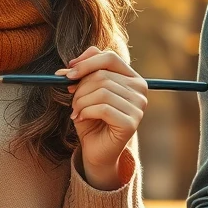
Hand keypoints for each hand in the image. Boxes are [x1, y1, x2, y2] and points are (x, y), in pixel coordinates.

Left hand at [60, 46, 147, 190]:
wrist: (96, 149)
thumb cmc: (92, 119)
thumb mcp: (86, 93)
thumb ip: (82, 75)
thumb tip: (68, 67)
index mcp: (132, 78)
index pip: (110, 58)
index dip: (86, 62)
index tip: (69, 73)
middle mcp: (140, 90)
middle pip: (102, 76)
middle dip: (80, 87)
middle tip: (72, 100)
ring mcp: (138, 107)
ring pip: (102, 92)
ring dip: (81, 101)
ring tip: (76, 111)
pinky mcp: (131, 123)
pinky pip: (103, 108)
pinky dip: (86, 112)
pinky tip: (81, 118)